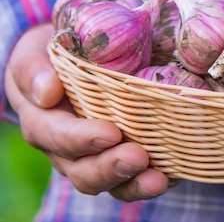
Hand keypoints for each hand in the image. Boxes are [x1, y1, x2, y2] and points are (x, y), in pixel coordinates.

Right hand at [4, 23, 169, 200]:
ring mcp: (97, 159)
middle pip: (84, 171)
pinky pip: (136, 179)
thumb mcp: (35, 54)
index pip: (56, 136)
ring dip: (135, 183)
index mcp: (43, 123)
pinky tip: (175, 175)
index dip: (81, 139)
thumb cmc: (54, 58)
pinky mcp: (124, 160)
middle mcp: (68, 151)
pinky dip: (155, 179)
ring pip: (112, 183)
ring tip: (159, 180)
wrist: (74, 63)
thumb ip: (33, 70)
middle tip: (138, 157)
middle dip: (112, 167)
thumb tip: (47, 90)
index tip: (110, 133)